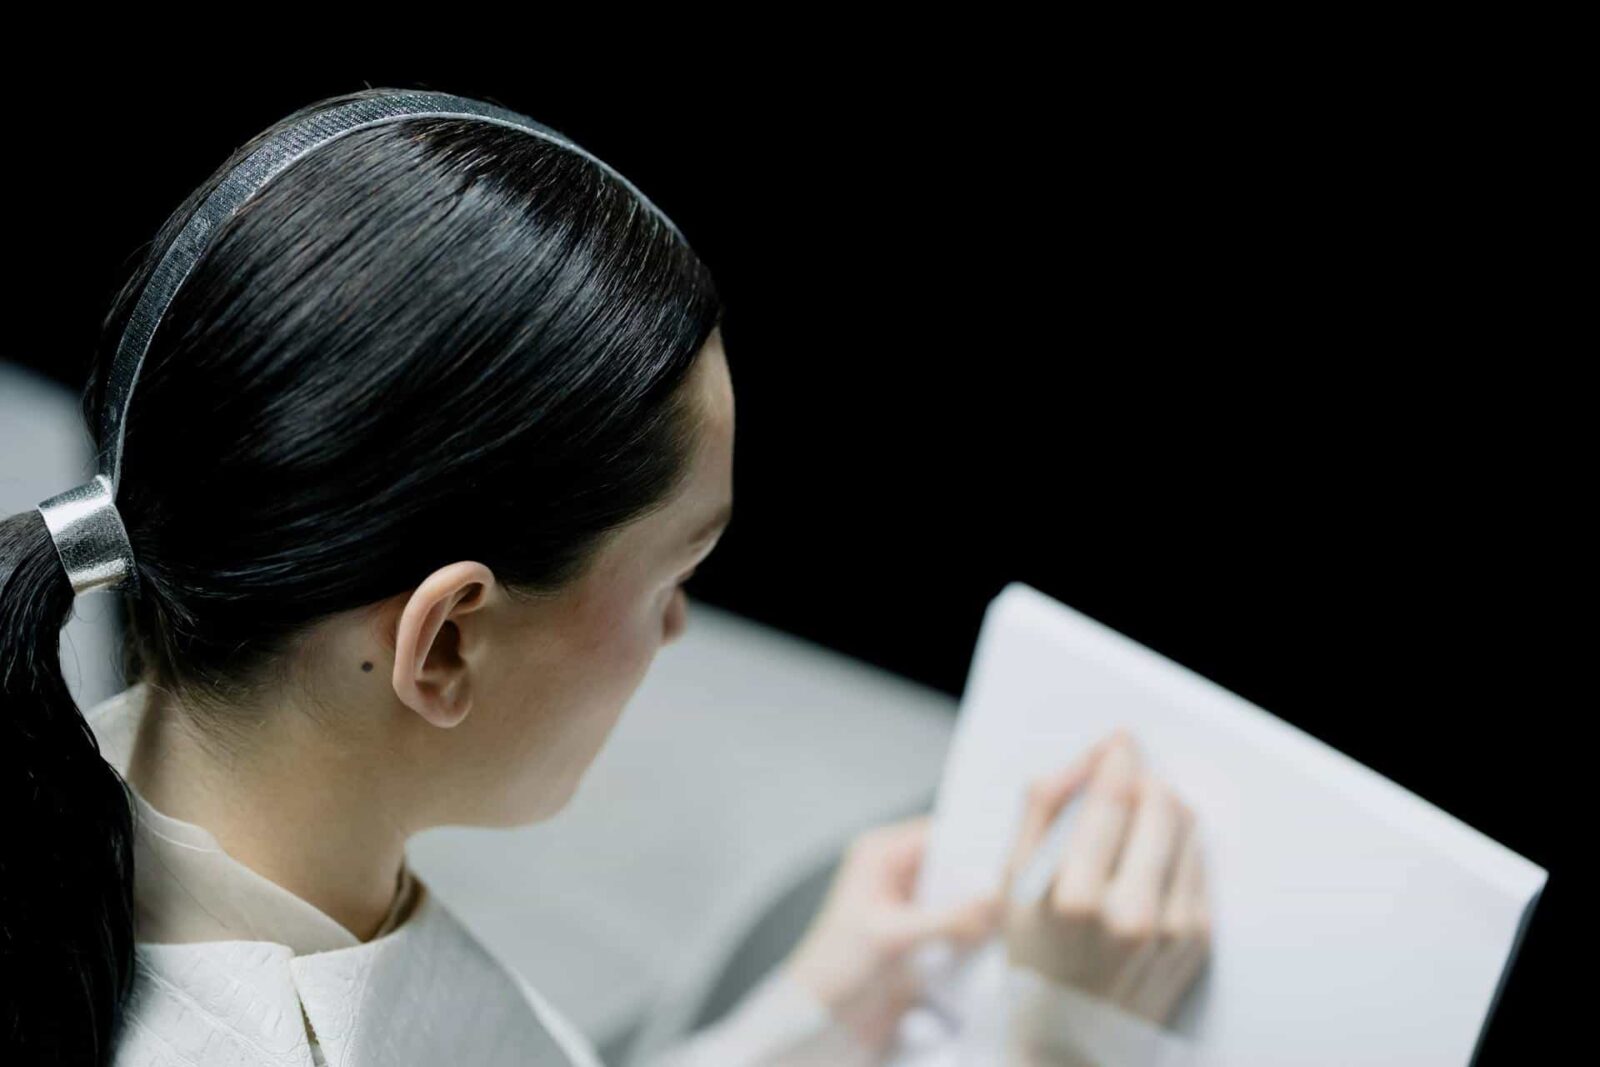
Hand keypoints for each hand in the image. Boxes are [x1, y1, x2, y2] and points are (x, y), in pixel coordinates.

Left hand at [783, 814, 1001, 1053]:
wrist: (821, 1016)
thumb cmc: (836, 966)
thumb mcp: (892, 936)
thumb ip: (946, 919)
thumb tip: (995, 903)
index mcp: (880, 854)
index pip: (939, 834)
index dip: (976, 843)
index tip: (1014, 856)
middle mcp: (897, 870)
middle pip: (954, 863)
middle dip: (983, 878)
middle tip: (1020, 889)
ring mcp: (911, 902)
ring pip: (960, 892)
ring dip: (981, 905)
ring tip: (1014, 913)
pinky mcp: (921, 932)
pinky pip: (958, 920)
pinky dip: (975, 928)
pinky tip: (996, 936)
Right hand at [999, 730, 1210, 1026]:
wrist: (1070, 1038)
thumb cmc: (1035, 957)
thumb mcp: (1013, 883)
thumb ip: (1042, 811)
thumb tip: (1085, 759)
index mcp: (1075, 896)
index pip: (1113, 799)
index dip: (1118, 759)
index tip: (1118, 742)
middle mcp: (1131, 913)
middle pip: (1160, 804)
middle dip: (1144, 780)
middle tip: (1125, 779)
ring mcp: (1172, 929)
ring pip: (1187, 827)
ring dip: (1164, 809)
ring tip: (1135, 822)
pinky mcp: (1199, 938)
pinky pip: (1199, 862)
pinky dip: (1177, 847)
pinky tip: (1149, 860)